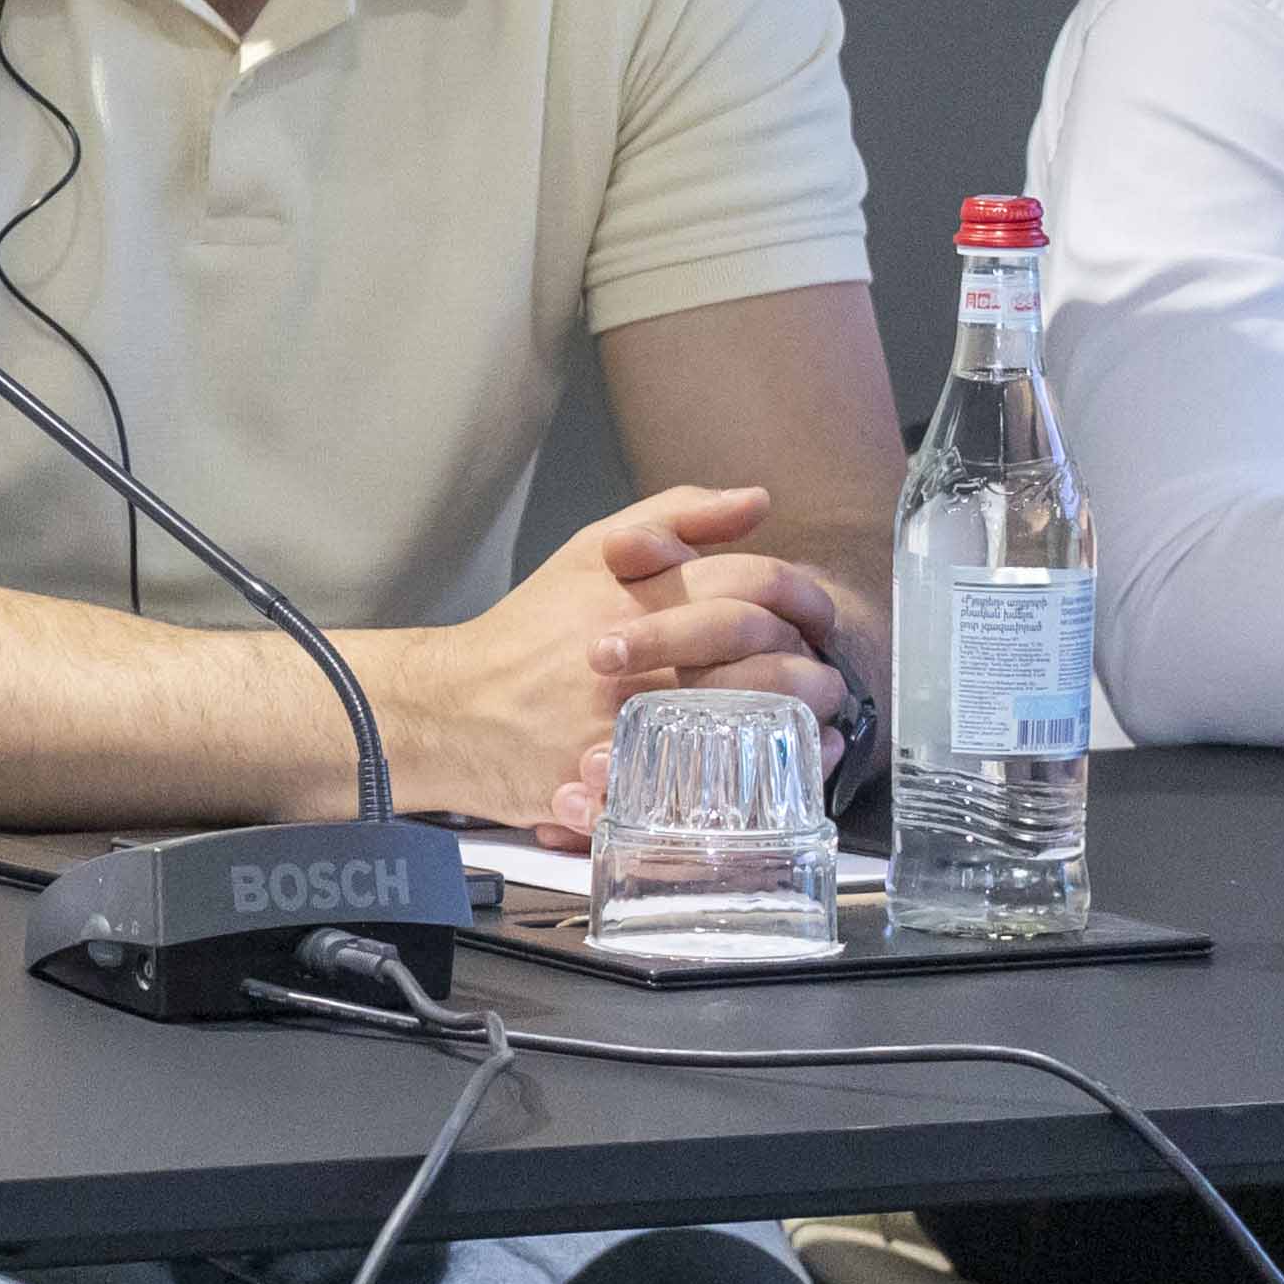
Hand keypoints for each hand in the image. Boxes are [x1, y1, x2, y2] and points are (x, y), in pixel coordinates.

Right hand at [379, 486, 855, 838]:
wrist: (454, 708)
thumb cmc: (530, 629)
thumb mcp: (592, 549)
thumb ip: (676, 515)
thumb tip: (757, 499)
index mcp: (641, 591)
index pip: (754, 582)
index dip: (804, 598)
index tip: (818, 619)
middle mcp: (642, 652)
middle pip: (763, 653)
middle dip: (814, 669)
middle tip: (828, 681)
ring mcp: (630, 719)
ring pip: (745, 718)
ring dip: (796, 724)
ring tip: (814, 726)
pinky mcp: (618, 778)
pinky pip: (707, 783)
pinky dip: (754, 781)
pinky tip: (774, 776)